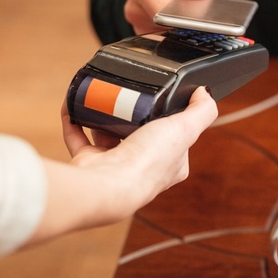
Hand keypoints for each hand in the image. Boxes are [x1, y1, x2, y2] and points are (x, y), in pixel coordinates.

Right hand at [28, 87, 216, 245]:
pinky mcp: (90, 163)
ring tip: (102, 97)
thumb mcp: (185, 129)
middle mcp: (142, 168)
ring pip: (108, 136)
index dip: (172, 121)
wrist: (109, 184)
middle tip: (129, 95)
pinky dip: (75, 121)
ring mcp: (114, 166)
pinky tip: (74, 105)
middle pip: (139, 135)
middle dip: (134, 116)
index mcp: (170, 165)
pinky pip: (79, 138)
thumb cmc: (148, 163)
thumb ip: (201, 111)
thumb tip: (204, 93)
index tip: (164, 102)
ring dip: (104, 117)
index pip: (175, 139)